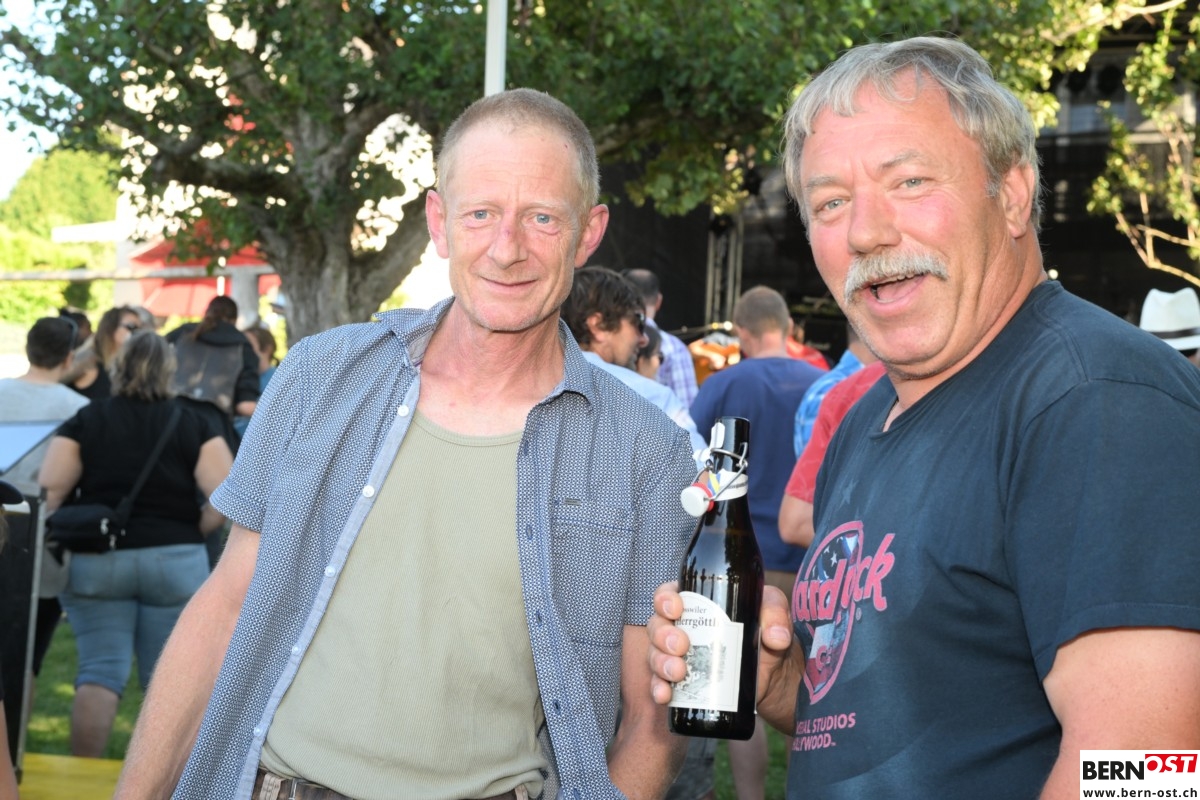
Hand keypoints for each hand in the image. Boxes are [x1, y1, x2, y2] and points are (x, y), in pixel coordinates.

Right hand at [646, 582, 797, 710]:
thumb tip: (776, 637)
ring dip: (660, 663)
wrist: (774, 674)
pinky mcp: (683, 683)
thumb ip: (776, 613)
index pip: (668, 595)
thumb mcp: (774, 614)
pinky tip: (665, 696)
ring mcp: (678, 657)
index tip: (676, 609)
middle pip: (657, 626)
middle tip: (681, 646)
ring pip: (655, 655)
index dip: (664, 599)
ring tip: (678, 672)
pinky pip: (660, 684)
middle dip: (663, 636)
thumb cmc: (766, 632)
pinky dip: (659, 689)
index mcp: (696, 603)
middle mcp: (681, 628)